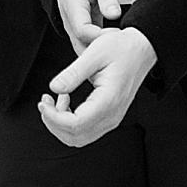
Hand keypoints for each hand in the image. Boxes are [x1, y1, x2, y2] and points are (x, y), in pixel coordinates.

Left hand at [39, 26, 156, 147]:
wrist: (141, 49)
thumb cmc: (122, 48)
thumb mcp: (95, 53)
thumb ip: (73, 72)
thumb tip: (54, 88)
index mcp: (109, 100)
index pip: (75, 125)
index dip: (53, 117)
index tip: (44, 101)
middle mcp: (112, 115)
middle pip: (74, 137)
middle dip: (53, 122)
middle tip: (46, 101)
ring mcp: (112, 118)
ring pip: (78, 138)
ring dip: (61, 124)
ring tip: (57, 100)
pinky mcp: (109, 117)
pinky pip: (85, 131)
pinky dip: (70, 122)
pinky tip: (67, 103)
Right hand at [55, 0, 120, 55]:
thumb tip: (114, 14)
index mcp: (73, 6)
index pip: (83, 31)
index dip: (100, 37)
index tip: (118, 34)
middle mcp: (70, 20)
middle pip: (81, 45)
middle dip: (100, 52)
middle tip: (122, 48)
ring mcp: (74, 25)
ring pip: (84, 46)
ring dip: (100, 51)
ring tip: (120, 49)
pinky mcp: (81, 27)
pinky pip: (88, 41)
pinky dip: (100, 46)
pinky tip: (115, 45)